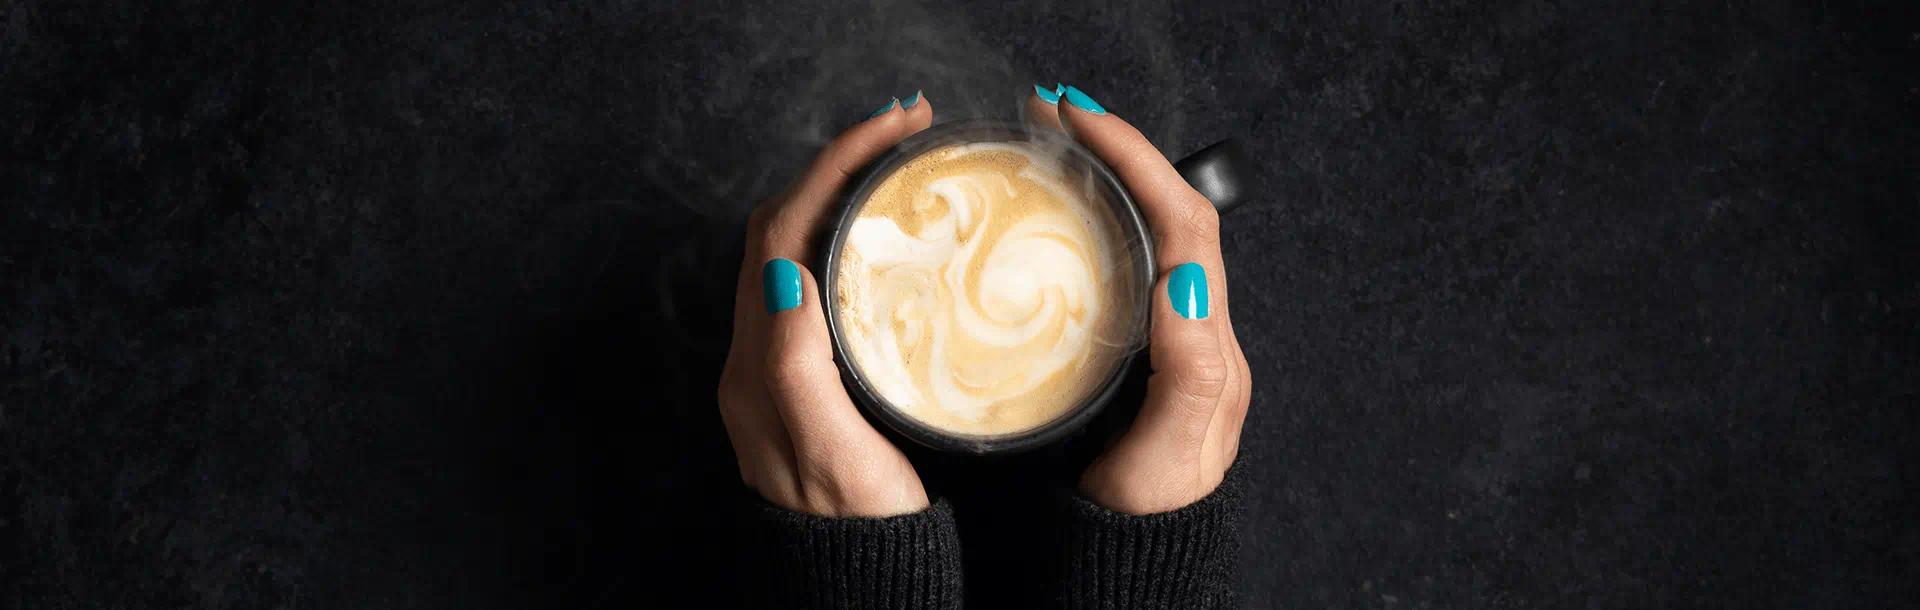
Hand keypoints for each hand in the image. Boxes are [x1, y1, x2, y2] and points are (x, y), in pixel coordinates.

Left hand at [717, 93, 936, 516]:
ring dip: (839, 199)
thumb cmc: (857, 527)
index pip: (782, 234)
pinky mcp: (804, 380)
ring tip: (899, 168)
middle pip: (782, 229)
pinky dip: (847, 242)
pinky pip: (815, 284)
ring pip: (797, 252)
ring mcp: (778, 366)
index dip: (833, 167)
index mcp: (758, 365)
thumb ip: (802, 363)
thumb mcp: (833, 448)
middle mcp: (757, 356)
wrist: (858, 587)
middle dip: (835, 166)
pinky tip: (888, 240)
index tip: (895, 128)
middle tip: (905, 132)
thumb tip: (786, 270)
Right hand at [1040, 85, 1252, 514]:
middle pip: (1170, 214)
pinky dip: (1096, 224)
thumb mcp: (1171, 454)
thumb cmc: (1149, 516)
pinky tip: (1057, 219)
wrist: (1135, 567)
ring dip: (1108, 181)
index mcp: (1209, 344)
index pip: (1183, 223)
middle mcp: (1199, 332)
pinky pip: (1126, 268)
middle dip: (1119, 152)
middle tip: (1056, 116)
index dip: (1135, 161)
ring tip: (1054, 148)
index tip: (1078, 121)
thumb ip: (1189, 372)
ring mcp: (1172, 340)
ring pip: (1148, 236)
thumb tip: (1187, 279)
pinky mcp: (1141, 354)